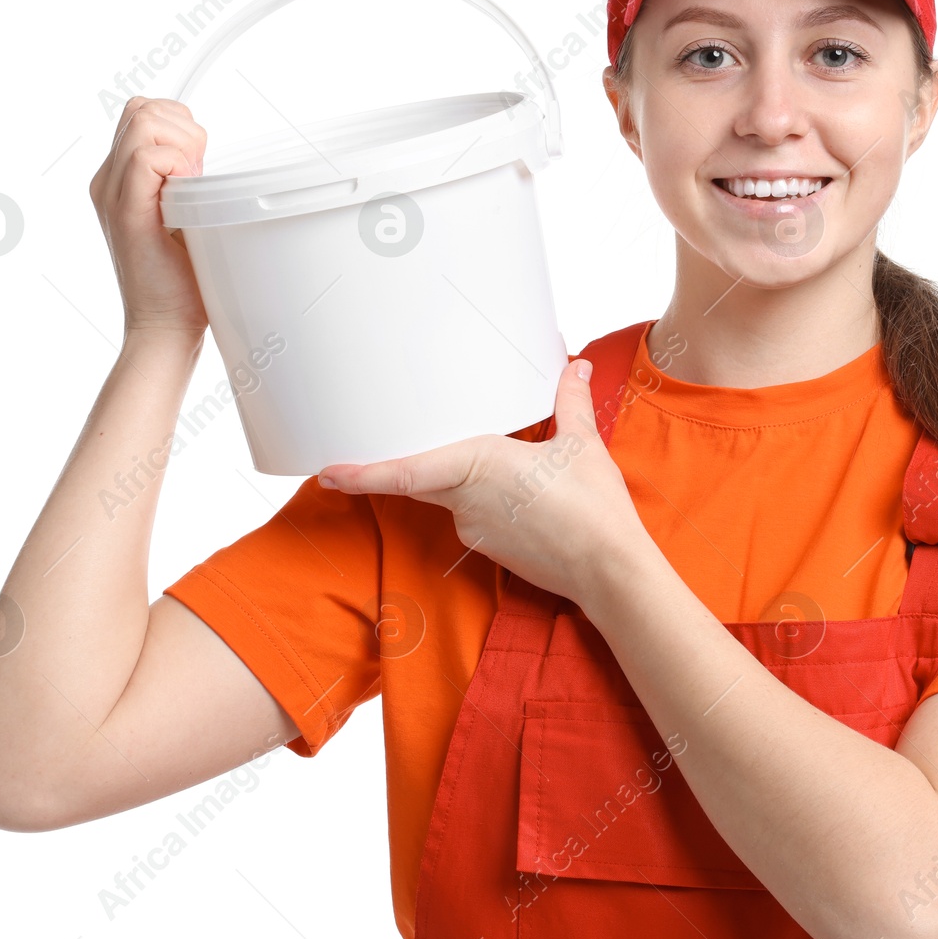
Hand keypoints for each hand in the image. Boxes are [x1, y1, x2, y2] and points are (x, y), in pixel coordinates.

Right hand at [88, 96, 209, 335]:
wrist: (165, 325)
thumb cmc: (182, 280)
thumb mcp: (185, 216)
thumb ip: (184, 181)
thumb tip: (202, 154)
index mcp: (120, 178)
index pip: (144, 113)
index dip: (179, 126)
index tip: (198, 169)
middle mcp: (108, 180)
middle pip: (142, 108)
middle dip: (183, 128)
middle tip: (197, 175)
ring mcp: (112, 193)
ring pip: (143, 121)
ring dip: (182, 145)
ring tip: (191, 186)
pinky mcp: (125, 211)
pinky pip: (144, 158)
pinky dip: (176, 165)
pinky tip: (186, 197)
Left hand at [317, 359, 647, 606]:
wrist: (610, 572)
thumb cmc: (594, 510)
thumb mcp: (582, 446)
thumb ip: (570, 403)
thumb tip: (576, 366)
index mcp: (479, 466)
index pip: (406, 472)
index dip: (363, 472)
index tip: (327, 472)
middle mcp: (466, 502)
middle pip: (418, 478)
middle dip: (393, 466)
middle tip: (372, 443)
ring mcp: (474, 529)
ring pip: (447, 495)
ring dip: (454, 478)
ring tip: (489, 461)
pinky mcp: (488, 547)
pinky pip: (469, 514)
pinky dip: (478, 498)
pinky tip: (512, 492)